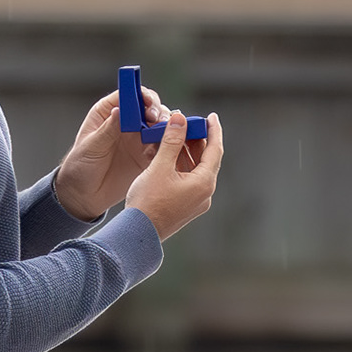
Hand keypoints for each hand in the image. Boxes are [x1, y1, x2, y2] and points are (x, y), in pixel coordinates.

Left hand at [52, 84, 162, 220]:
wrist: (84, 195)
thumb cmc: (80, 167)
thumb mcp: (91, 147)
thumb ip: (107, 130)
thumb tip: (120, 110)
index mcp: (108, 112)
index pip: (128, 95)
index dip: (141, 95)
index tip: (148, 103)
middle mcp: (126, 122)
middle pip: (148, 107)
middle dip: (157, 110)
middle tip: (157, 120)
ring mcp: (138, 138)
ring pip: (159, 125)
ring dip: (165, 126)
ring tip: (166, 134)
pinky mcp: (146, 155)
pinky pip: (162, 145)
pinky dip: (168, 144)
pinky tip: (166, 150)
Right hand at [124, 108, 223, 240]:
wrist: (137, 234)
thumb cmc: (148, 201)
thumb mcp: (160, 166)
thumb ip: (172, 141)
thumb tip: (180, 118)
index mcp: (204, 183)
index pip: (215, 150)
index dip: (213, 131)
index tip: (212, 116)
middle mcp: (204, 193)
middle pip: (204, 159)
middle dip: (194, 140)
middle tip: (185, 123)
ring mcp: (195, 201)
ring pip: (193, 169)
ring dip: (183, 152)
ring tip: (170, 136)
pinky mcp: (184, 206)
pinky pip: (185, 179)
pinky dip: (177, 165)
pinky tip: (164, 154)